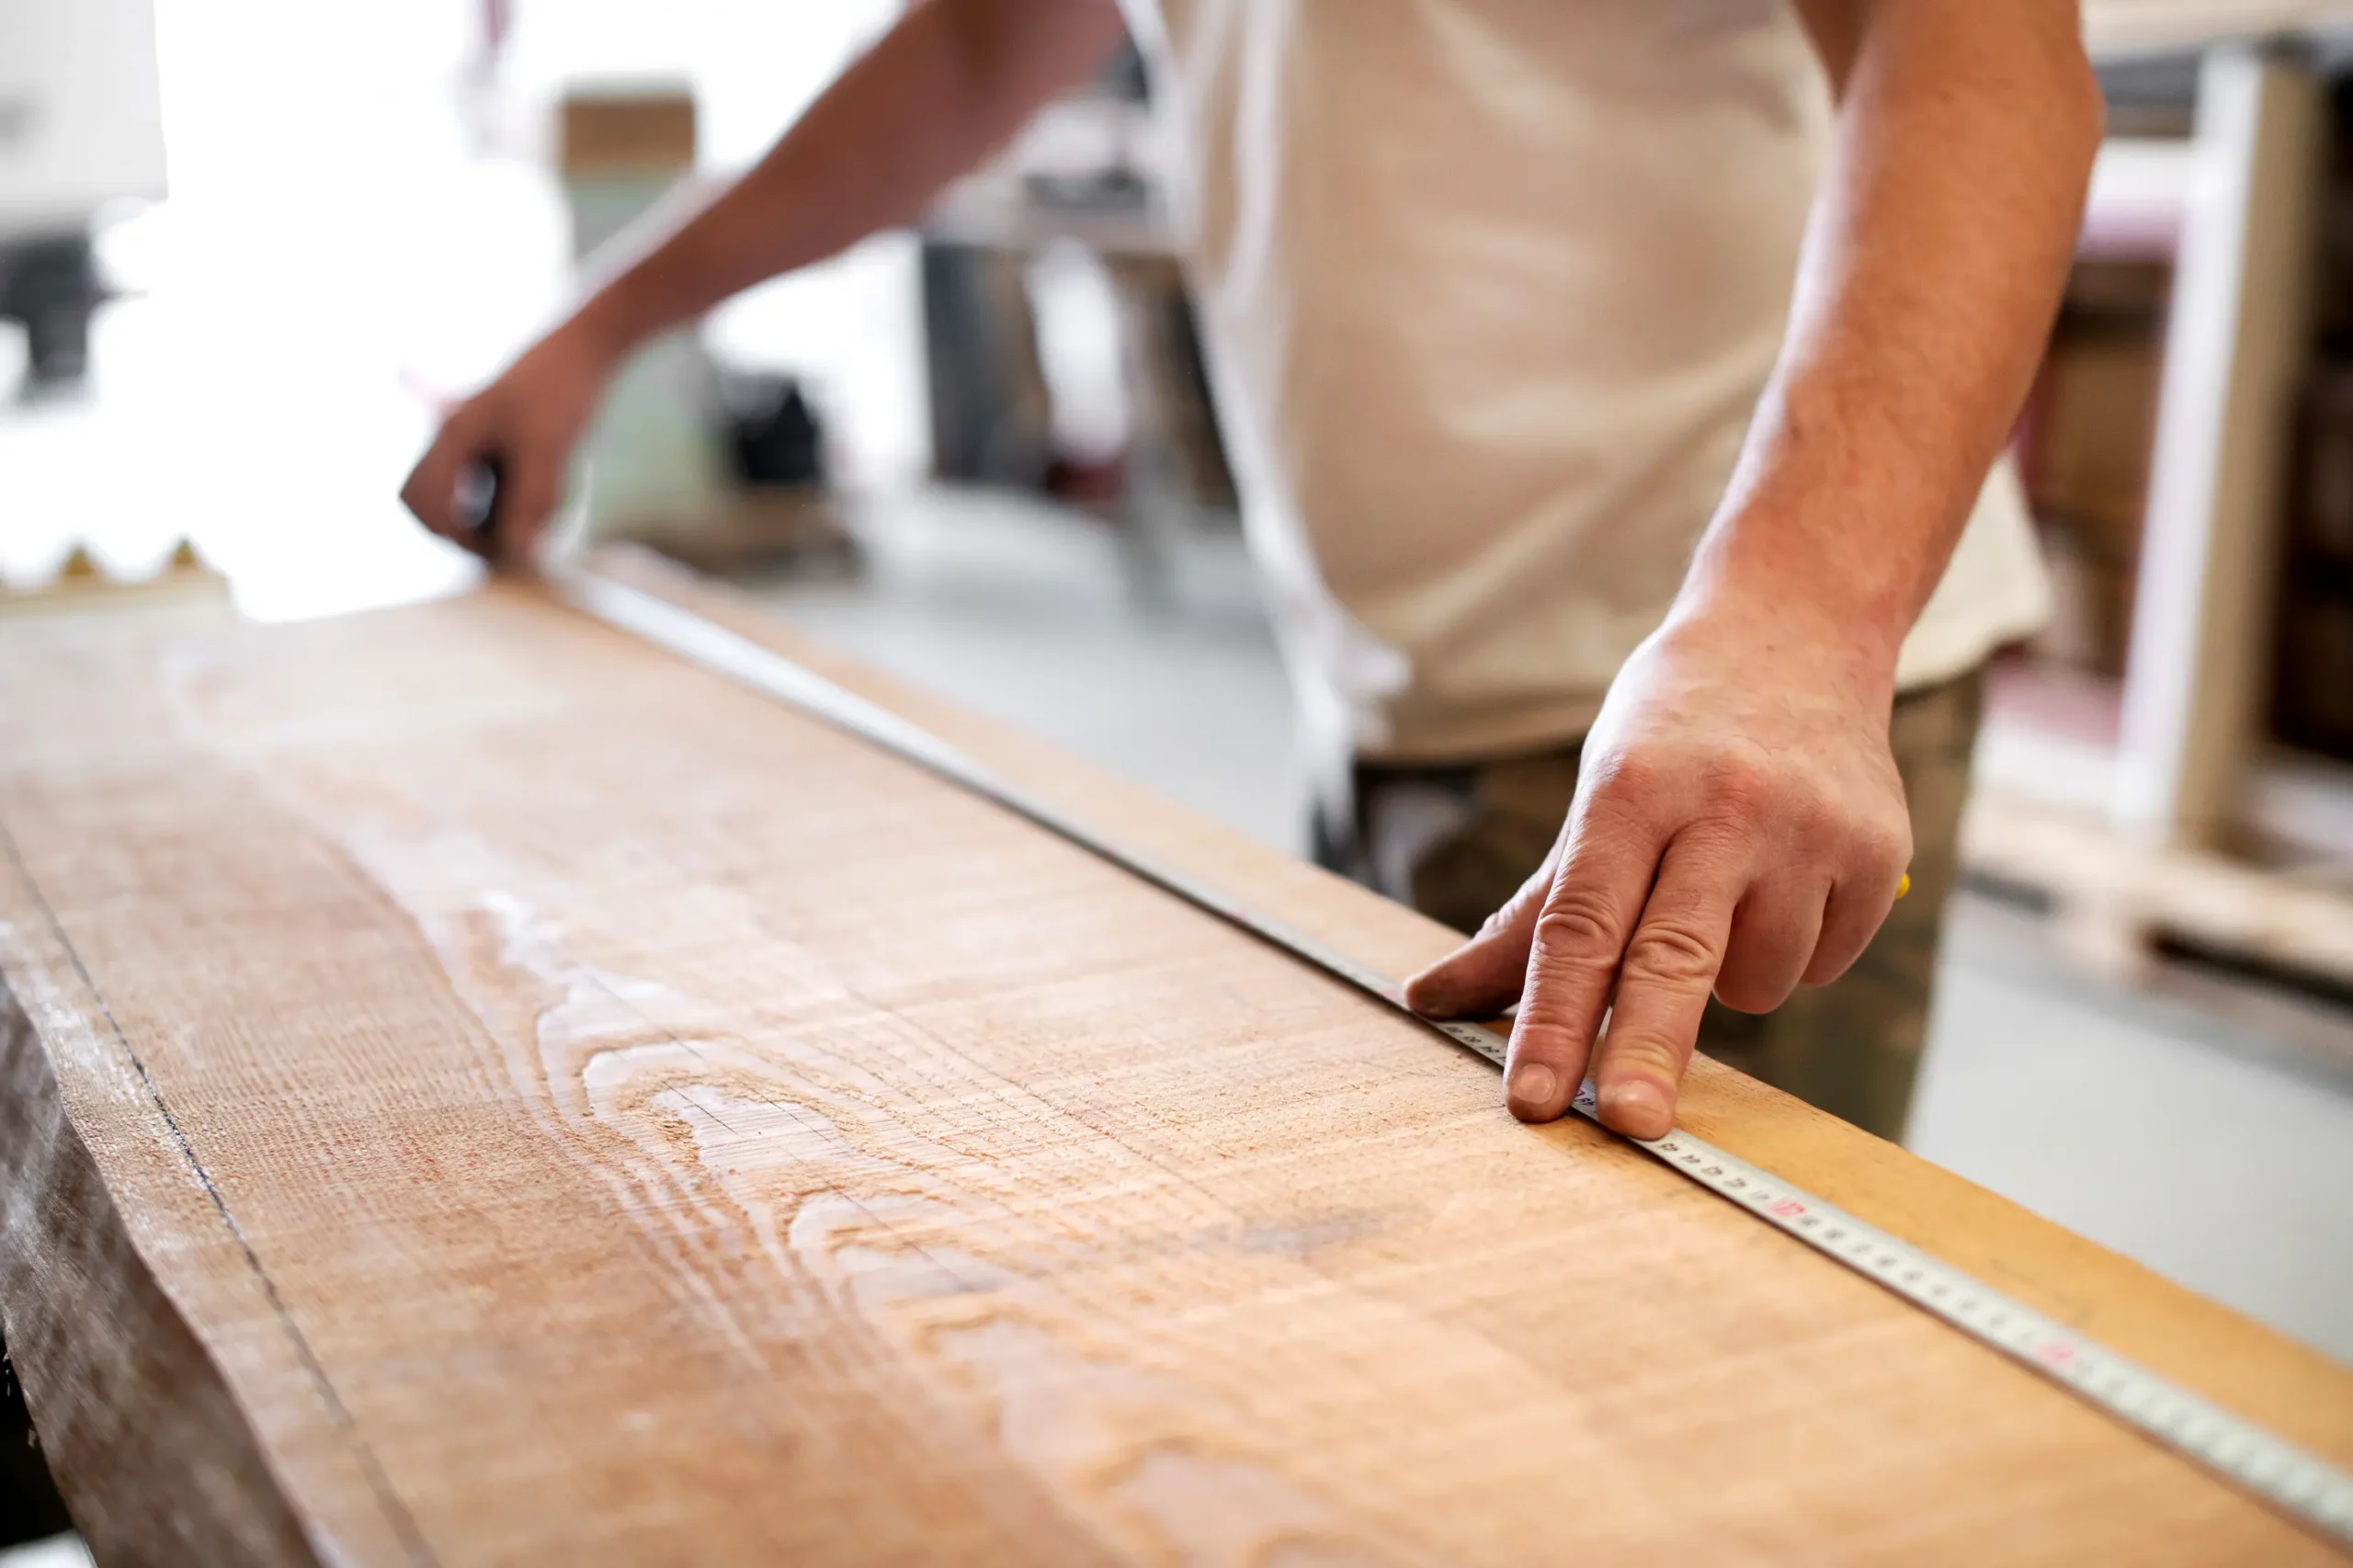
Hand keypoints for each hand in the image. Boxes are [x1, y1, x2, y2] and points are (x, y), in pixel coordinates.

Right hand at [400, 320, 620, 563]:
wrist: (585, 347)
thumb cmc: (563, 391)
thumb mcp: (550, 450)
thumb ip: (531, 502)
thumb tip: (519, 556)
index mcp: (454, 438)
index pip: (428, 506)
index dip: (460, 538)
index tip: (506, 548)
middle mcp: (453, 436)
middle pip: (422, 500)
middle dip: (453, 530)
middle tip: (503, 546)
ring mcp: (471, 436)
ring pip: (448, 492)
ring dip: (474, 517)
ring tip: (520, 527)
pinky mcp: (493, 437)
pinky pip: (475, 480)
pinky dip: (494, 500)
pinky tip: (532, 502)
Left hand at [1401, 593, 1911, 1137]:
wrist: (1797, 628)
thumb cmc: (1672, 730)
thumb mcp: (1594, 797)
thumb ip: (1529, 916)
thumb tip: (1428, 1001)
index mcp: (1632, 790)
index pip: (1580, 927)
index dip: (1553, 1021)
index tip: (1532, 1100)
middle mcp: (1726, 806)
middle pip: (1673, 956)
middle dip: (1646, 1050)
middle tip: (1629, 1126)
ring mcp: (1812, 830)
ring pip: (1756, 981)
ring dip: (1728, 977)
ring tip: (1726, 890)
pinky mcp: (1881, 855)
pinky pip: (1820, 965)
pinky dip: (1792, 951)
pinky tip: (1786, 879)